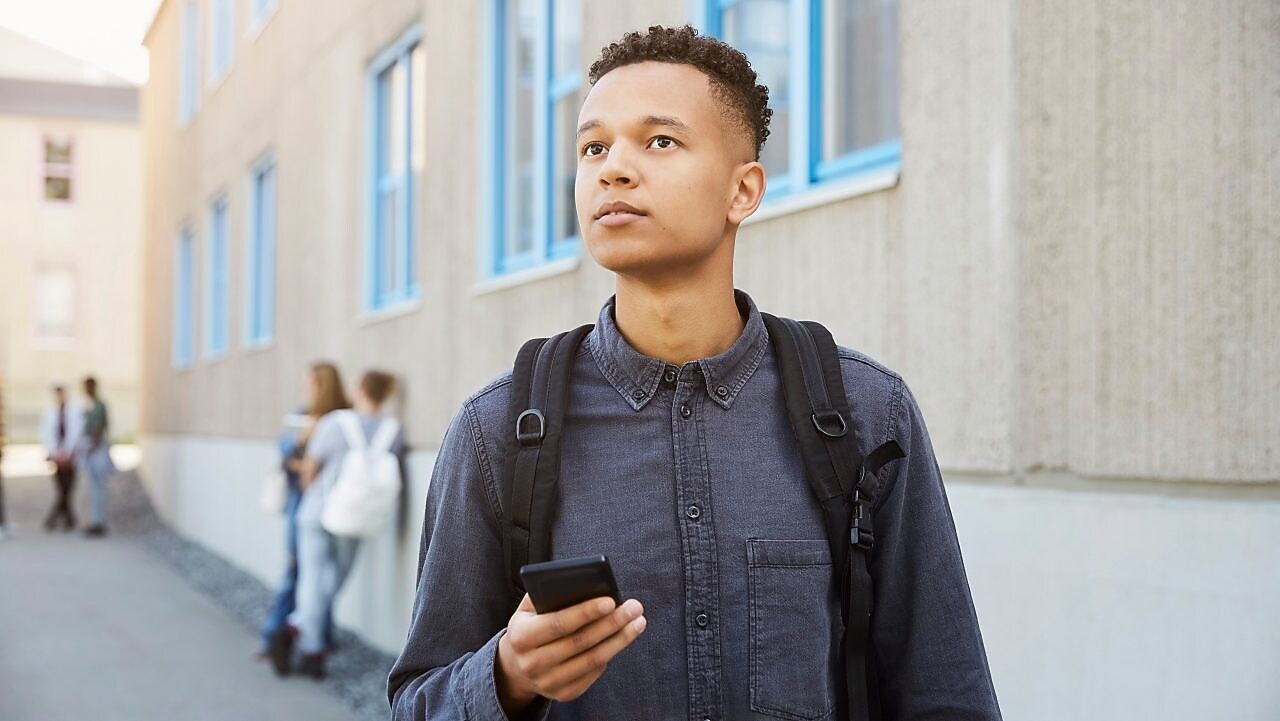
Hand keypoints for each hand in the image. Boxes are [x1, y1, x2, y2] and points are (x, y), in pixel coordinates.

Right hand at [495, 594, 645, 712]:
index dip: (585, 612)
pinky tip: (622, 638)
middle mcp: (532, 663)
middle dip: (612, 623)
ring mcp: (548, 682)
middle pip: (581, 642)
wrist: (515, 666)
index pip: (558, 624)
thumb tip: (580, 581)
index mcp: (521, 637)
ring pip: (592, 660)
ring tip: (637, 622)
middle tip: (634, 608)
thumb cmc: (529, 627)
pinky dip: (610, 654)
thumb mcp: (527, 609)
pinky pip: (593, 673)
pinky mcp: (563, 694)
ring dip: (620, 640)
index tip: (611, 601)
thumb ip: (546, 593)